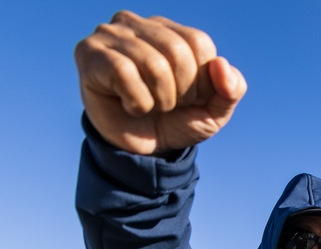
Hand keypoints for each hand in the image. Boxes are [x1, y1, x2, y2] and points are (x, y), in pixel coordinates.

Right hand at [74, 12, 247, 153]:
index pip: (199, 42)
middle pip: (177, 50)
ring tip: (150, 106)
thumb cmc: (175, 122)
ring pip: (153, 64)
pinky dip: (136, 101)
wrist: (140, 153)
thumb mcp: (213, 111)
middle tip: (168, 106)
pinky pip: (124, 73)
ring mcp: (110, 34)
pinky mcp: (89, 53)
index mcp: (170, 30)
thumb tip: (221, 65)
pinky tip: (129, 106)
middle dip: (181, 91)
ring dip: (159, 100)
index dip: (202, 80)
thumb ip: (231, 89)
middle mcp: (138, 23)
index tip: (189, 99)